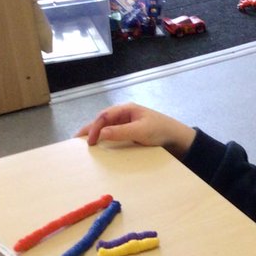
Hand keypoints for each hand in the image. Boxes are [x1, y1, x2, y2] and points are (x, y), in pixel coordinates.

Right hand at [75, 103, 196, 155]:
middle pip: (103, 120)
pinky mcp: (130, 133)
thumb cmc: (161, 130)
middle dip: (90, 129)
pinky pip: (114, 134)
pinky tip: (100, 145)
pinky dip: (105, 139)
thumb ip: (120, 132)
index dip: (94, 127)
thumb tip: (100, 134)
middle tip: (77, 140)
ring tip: (85, 143)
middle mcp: (125, 115)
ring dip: (96, 134)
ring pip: (107, 127)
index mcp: (127, 109)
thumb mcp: (140, 131)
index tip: (90, 141)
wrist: (178, 139)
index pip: (105, 116)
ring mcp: (127, 124)